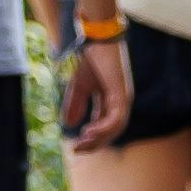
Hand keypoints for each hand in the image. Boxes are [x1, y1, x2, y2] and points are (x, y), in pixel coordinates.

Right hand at [60, 34, 130, 152]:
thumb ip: (75, 105)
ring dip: (99, 138)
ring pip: (115, 128)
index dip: (90, 139)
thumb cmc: (90, 60)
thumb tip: (67, 125)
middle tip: (78, 150)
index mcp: (110, 102)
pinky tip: (89, 131)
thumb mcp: (79, 87)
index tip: (75, 146)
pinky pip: (116, 118)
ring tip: (83, 143)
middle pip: (111, 131)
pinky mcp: (122, 95)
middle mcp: (119, 103)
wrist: (97, 41)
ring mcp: (123, 99)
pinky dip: (104, 128)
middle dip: (94, 143)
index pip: (103, 126)